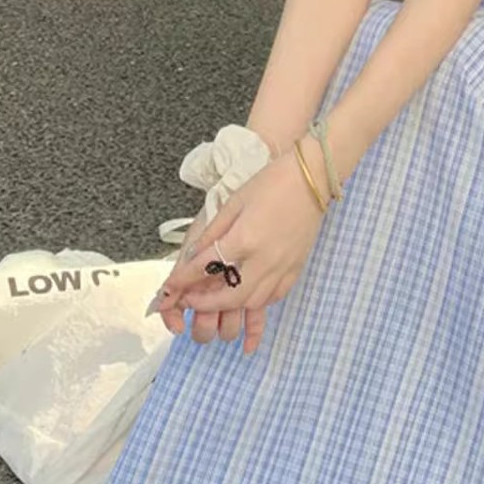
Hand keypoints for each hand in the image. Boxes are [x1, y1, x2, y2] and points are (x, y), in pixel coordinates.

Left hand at [150, 145, 326, 353]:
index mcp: (244, 239)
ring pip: (252, 303)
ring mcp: (282, 267)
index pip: (206, 267)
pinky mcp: (296, 268)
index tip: (170, 288)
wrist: (313, 178)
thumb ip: (214, 230)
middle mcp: (263, 260)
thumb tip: (196, 253)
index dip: (184, 280)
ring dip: (230, 306)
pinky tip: (247, 294)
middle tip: (191, 299)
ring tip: (216, 298)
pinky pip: (275, 297)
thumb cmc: (272, 182)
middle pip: (229, 297)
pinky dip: (257, 301)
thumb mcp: (235, 201)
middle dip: (205, 304)